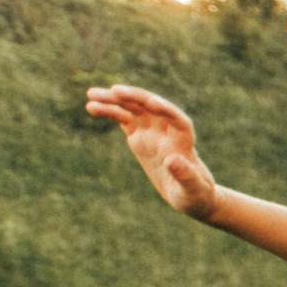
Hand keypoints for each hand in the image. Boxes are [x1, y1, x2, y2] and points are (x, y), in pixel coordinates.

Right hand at [85, 86, 218, 217]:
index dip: (166, 109)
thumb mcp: (193, 189)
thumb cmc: (196, 194)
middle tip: (113, 91)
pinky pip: (124, 119)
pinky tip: (92, 107)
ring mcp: (152, 132)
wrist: (190, 194)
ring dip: (115, 101)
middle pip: (152, 108)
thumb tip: (171, 159)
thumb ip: (185, 175)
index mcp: (184, 142)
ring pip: (134, 110)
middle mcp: (168, 131)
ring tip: (91, 95)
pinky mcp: (140, 137)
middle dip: (135, 98)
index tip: (151, 102)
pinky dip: (110, 112)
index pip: (178, 120)